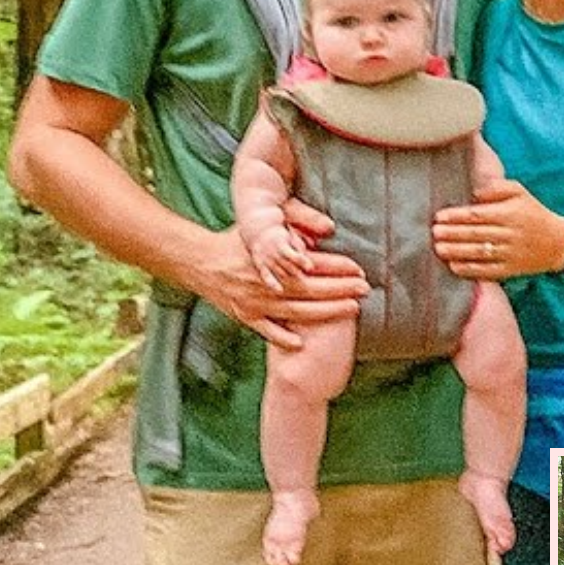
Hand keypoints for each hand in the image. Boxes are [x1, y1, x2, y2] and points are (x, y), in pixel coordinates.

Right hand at [186, 223, 367, 349]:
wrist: (199, 260)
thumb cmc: (237, 241)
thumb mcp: (262, 223)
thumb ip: (295, 221)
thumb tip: (327, 228)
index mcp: (270, 256)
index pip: (310, 263)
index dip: (337, 267)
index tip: (359, 269)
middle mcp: (265, 279)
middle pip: (309, 288)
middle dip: (340, 289)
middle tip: (365, 289)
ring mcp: (254, 300)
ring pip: (295, 310)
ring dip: (325, 311)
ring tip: (352, 308)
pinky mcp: (244, 315)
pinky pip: (265, 330)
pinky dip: (281, 337)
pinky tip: (301, 343)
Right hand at [249, 222, 312, 292]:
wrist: (257, 234)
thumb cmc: (281, 237)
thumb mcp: (290, 237)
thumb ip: (299, 246)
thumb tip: (309, 257)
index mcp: (280, 244)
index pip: (293, 255)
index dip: (302, 261)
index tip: (310, 267)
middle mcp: (272, 253)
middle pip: (289, 267)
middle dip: (298, 272)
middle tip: (304, 274)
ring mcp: (266, 261)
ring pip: (281, 274)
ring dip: (290, 278)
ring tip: (297, 278)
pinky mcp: (261, 267)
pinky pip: (266, 277)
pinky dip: (272, 284)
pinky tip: (280, 289)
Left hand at [432, 178, 563, 279]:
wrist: (559, 243)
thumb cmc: (534, 213)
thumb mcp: (520, 192)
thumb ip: (497, 188)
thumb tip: (474, 191)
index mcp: (509, 213)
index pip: (478, 215)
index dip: (457, 216)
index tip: (439, 216)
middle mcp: (509, 234)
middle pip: (475, 234)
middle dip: (452, 234)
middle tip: (434, 232)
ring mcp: (510, 254)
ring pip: (479, 253)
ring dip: (456, 251)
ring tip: (438, 249)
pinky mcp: (510, 270)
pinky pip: (487, 271)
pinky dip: (470, 270)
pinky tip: (454, 266)